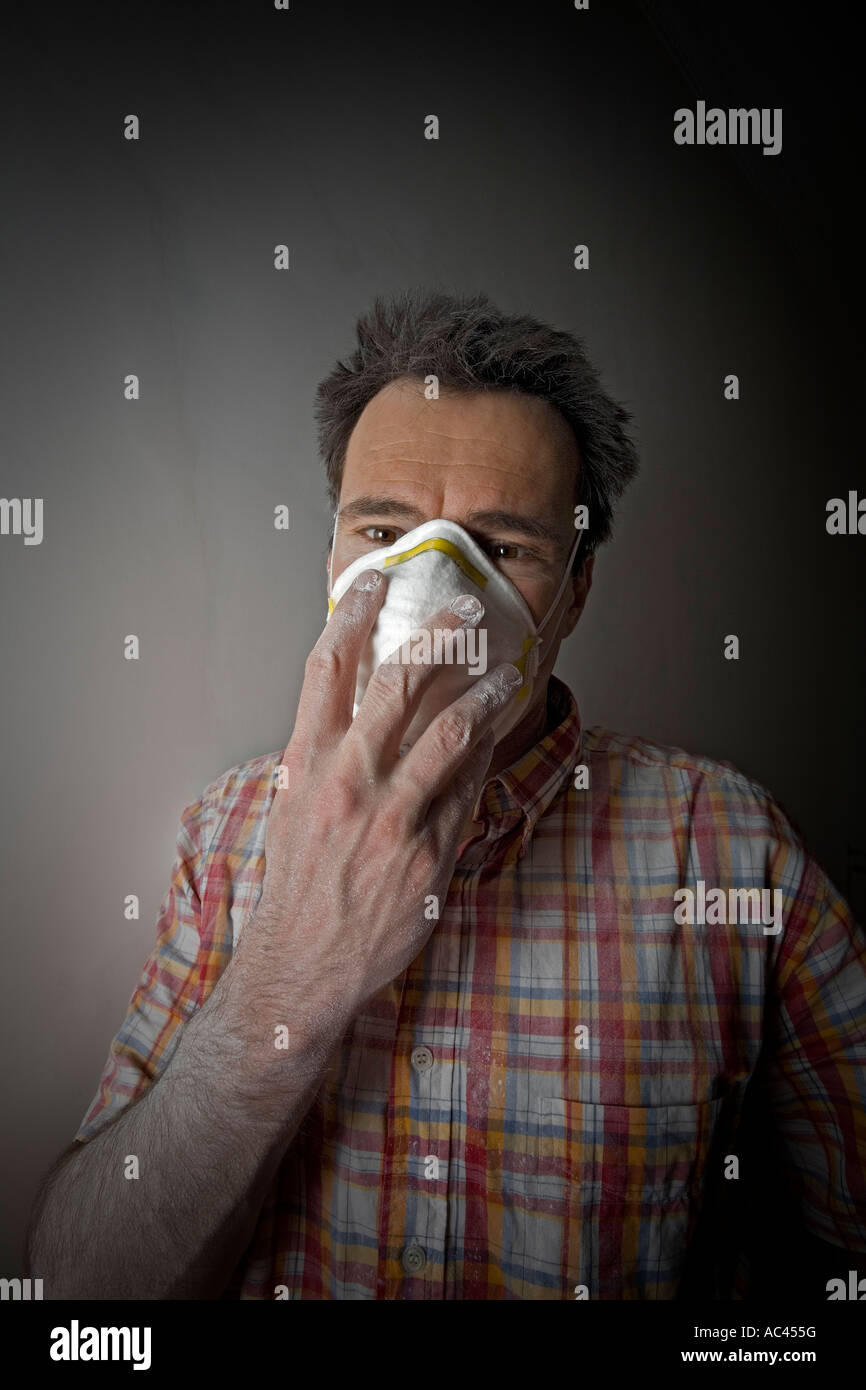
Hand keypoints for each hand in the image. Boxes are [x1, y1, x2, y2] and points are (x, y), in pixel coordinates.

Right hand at [233, 568, 521, 1027]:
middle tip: (468, 608)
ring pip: (450, 728)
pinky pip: (469, 787)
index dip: (352, 613)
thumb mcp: (292, 805)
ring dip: (486, 690)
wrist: (302, 962)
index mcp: (306, 761)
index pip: (327, 667)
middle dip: (439, 633)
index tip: (374, 578)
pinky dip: (487, 754)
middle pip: (399, 680)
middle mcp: (348, 779)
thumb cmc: (298, 882)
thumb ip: (324, 752)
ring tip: (509, 671)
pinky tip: (500, 735)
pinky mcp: (429, 850)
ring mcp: (391, 815)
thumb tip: (359, 704)